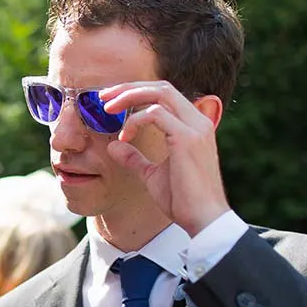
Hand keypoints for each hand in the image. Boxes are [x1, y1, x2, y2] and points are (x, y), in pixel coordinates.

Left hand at [99, 81, 229, 236]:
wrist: (203, 220)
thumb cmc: (182, 200)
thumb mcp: (152, 175)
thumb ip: (135, 158)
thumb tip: (114, 146)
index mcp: (193, 126)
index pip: (164, 94)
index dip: (136, 92)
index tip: (111, 102)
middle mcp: (197, 121)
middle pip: (161, 87)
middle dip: (129, 87)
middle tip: (103, 97)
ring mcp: (195, 127)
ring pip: (160, 93)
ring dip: (129, 96)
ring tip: (107, 108)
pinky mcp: (187, 138)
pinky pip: (155, 114)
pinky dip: (135, 121)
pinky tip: (125, 136)